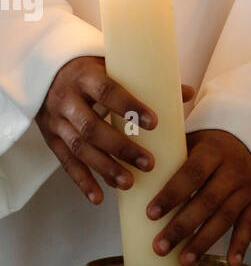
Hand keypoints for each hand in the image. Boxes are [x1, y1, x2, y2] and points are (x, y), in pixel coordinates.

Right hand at [36, 55, 192, 204]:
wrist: (47, 72)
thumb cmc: (91, 70)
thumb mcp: (113, 67)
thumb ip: (146, 81)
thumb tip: (188, 93)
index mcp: (85, 76)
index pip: (107, 91)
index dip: (129, 106)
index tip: (154, 123)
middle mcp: (67, 99)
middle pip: (91, 127)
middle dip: (121, 148)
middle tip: (149, 164)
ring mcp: (56, 120)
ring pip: (78, 148)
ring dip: (104, 168)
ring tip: (128, 184)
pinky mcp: (51, 138)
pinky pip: (65, 162)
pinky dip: (82, 181)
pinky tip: (99, 198)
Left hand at [147, 128, 250, 265]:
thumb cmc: (212, 140)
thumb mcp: (193, 139)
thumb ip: (169, 157)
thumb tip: (126, 178)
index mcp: (213, 150)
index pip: (191, 174)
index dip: (171, 195)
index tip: (151, 214)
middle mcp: (233, 169)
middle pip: (206, 201)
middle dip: (182, 227)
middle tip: (160, 247)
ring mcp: (248, 187)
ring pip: (225, 217)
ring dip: (204, 241)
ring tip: (184, 261)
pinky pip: (250, 225)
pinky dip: (241, 244)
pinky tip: (231, 263)